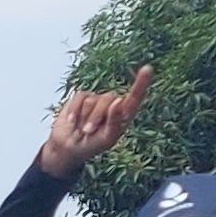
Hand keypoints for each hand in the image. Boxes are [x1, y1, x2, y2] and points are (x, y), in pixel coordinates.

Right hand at [37, 69, 151, 176]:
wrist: (68, 147)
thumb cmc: (92, 145)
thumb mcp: (106, 139)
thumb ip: (115, 121)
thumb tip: (119, 100)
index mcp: (123, 115)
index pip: (135, 98)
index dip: (141, 83)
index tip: (147, 69)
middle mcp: (112, 104)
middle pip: (109, 99)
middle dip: (97, 116)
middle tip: (89, 131)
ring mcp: (97, 99)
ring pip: (93, 100)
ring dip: (85, 117)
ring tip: (81, 130)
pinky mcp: (82, 97)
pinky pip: (80, 98)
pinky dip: (74, 111)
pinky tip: (72, 122)